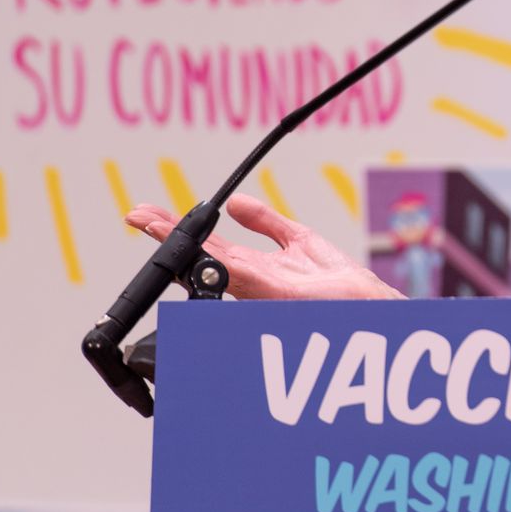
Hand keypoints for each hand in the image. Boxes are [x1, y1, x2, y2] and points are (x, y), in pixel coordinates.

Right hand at [124, 193, 401, 300]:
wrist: (373, 309)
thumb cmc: (341, 286)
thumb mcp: (301, 242)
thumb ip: (268, 224)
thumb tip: (236, 203)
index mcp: (256, 273)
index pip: (208, 250)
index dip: (178, 232)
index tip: (147, 215)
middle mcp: (254, 285)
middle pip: (202, 257)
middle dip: (168, 236)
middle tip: (136, 215)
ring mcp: (265, 292)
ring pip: (215, 266)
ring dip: (182, 247)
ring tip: (153, 225)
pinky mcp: (282, 295)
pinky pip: (246, 274)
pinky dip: (220, 260)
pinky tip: (201, 241)